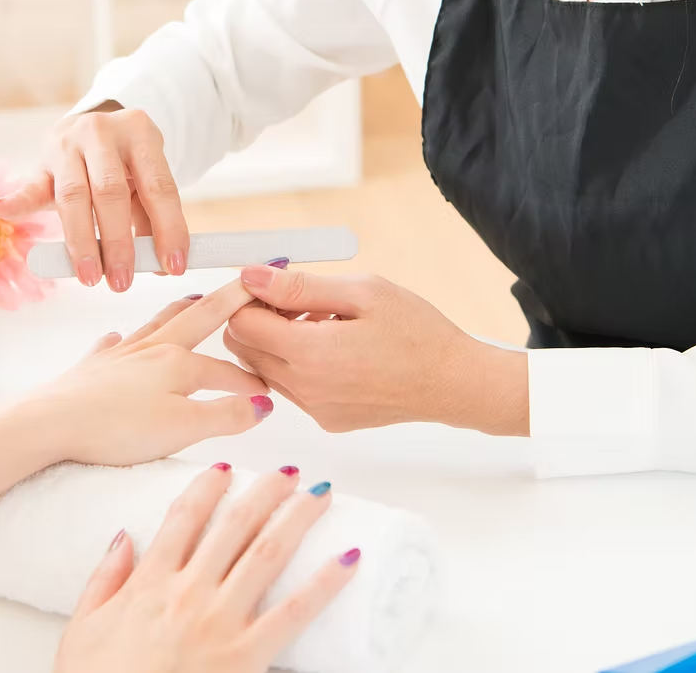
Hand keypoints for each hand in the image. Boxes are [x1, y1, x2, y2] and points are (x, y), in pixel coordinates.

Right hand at [0, 103, 186, 291]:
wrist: (95, 125)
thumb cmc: (125, 162)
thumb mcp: (145, 179)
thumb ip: (152, 217)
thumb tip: (163, 266)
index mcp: (140, 133)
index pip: (157, 186)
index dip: (167, 228)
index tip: (173, 266)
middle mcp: (102, 132)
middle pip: (110, 191)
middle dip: (118, 242)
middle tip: (122, 281)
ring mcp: (67, 144)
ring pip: (73, 194)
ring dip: (81, 241)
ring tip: (90, 276)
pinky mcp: (41, 161)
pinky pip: (30, 184)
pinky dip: (18, 201)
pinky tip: (4, 212)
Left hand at [27, 279, 274, 466]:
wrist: (48, 423)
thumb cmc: (114, 427)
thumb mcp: (183, 429)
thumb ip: (226, 414)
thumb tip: (261, 405)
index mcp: (177, 362)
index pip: (226, 368)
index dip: (250, 382)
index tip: (269, 394)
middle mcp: (151, 349)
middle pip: (197, 317)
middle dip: (226, 301)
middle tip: (246, 282)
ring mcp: (120, 355)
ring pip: (158, 322)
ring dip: (181, 309)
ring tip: (195, 298)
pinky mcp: (92, 368)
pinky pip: (112, 344)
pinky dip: (122, 338)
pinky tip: (119, 337)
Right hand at [54, 465, 359, 672]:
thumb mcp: (82, 631)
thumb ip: (102, 579)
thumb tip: (123, 536)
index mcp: (150, 582)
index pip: (184, 517)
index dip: (208, 486)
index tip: (226, 465)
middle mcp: (189, 592)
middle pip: (235, 526)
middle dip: (266, 491)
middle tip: (290, 469)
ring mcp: (221, 622)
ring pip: (268, 553)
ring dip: (298, 517)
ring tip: (322, 492)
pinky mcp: (247, 656)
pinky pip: (294, 612)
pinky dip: (325, 583)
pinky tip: (349, 559)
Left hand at [224, 265, 529, 436]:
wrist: (454, 382)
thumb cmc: (417, 332)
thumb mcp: (362, 291)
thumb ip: (300, 286)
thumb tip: (251, 275)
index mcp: (310, 354)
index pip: (241, 324)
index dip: (251, 296)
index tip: (277, 281)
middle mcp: (305, 390)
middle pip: (244, 349)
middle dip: (259, 318)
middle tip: (300, 298)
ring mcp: (315, 410)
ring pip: (264, 368)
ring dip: (278, 340)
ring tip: (324, 319)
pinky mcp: (327, 420)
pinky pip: (290, 387)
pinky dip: (297, 361)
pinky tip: (334, 344)